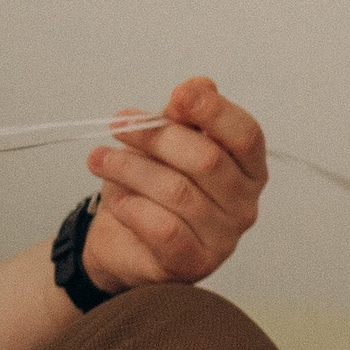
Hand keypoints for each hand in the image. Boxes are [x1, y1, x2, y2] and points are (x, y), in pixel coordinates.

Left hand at [83, 78, 268, 289]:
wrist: (121, 240)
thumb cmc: (151, 185)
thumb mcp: (165, 141)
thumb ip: (185, 115)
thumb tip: (198, 86)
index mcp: (249, 169)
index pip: (245, 135)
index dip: (215, 112)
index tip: (177, 95)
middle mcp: (245, 204)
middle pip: (206, 160)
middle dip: (157, 137)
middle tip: (119, 126)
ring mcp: (224, 238)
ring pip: (178, 192)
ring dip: (131, 170)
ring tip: (100, 160)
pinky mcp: (195, 264)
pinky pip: (164, 229)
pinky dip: (134, 209)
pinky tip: (118, 201)